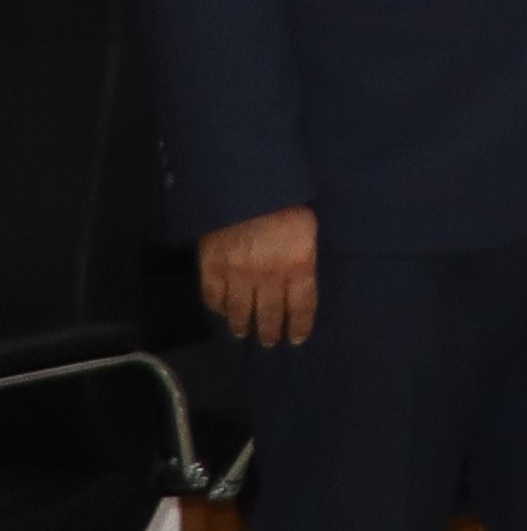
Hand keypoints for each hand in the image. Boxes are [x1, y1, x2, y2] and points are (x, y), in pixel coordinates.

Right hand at [198, 208, 318, 346]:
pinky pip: (213, 295)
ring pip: (239, 310)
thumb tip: (302, 275)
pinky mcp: (212, 266)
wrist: (246, 187)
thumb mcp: (309, 227)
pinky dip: (217, 307)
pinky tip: (220, 312)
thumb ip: (304, 255)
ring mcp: (237, 274)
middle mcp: (268, 277)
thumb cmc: (287, 202)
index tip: (296, 338)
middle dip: (270, 331)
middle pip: (270, 313)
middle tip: (268, 342)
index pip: (302, 306)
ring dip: (242, 325)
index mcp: (298, 266)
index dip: (300, 325)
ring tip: (243, 333)